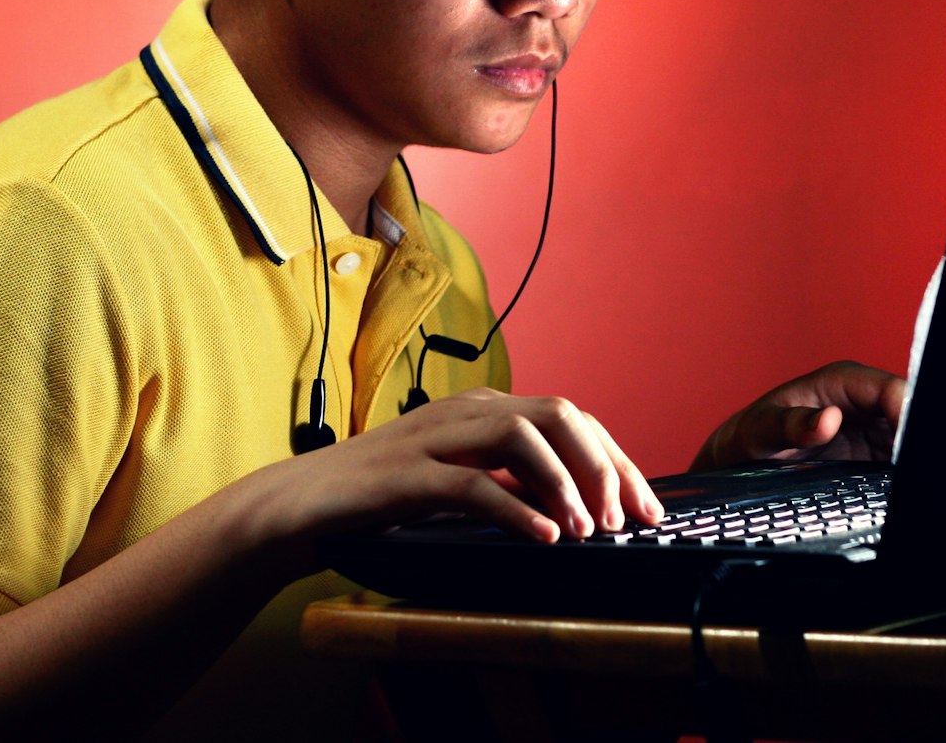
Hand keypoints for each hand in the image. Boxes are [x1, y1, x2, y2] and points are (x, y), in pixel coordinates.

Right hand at [259, 388, 663, 573]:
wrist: (299, 505)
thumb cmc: (381, 498)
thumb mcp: (460, 481)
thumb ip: (511, 481)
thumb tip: (576, 505)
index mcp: (483, 408)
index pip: (571, 418)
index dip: (615, 459)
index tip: (646, 505)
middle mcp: (466, 411)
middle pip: (558, 416)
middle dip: (603, 465)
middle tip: (625, 519)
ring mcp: (436, 438)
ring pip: (523, 437)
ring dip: (566, 483)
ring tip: (590, 529)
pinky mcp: (407, 474)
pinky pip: (474, 484)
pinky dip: (517, 510)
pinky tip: (544, 536)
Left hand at [691, 360, 905, 471]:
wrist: (742, 458)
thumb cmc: (750, 435)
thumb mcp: (762, 430)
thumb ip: (792, 424)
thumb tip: (829, 419)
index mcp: (843, 381)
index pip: (891, 390)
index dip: (907, 415)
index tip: (905, 451)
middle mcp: (863, 402)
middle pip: (907, 415)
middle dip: (912, 441)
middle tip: (905, 473)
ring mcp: (871, 430)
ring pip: (905, 441)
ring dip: (907, 461)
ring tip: (897, 487)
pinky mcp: (872, 455)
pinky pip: (897, 464)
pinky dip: (898, 477)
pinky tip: (893, 493)